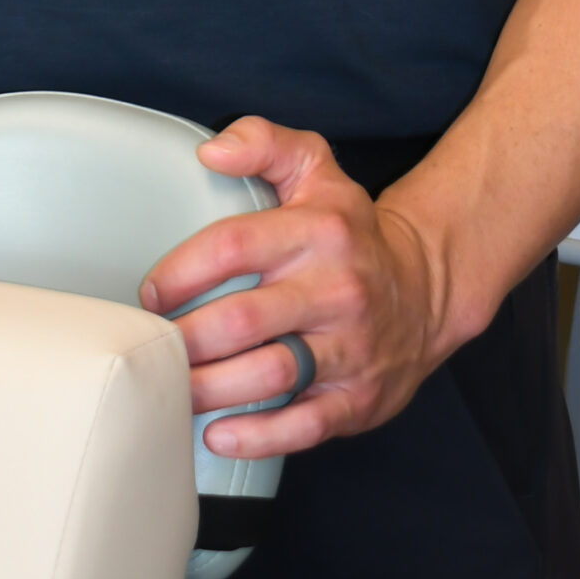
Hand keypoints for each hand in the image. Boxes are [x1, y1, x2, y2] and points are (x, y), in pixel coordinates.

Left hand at [137, 117, 450, 459]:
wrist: (428, 288)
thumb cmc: (351, 231)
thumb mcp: (316, 168)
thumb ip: (263, 142)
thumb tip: (210, 152)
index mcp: (317, 230)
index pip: (233, 245)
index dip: (182, 270)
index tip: (152, 290)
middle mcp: (336, 289)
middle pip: (242, 319)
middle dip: (186, 337)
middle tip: (152, 345)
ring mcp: (350, 348)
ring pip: (269, 374)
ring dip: (210, 388)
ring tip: (174, 387)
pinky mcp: (359, 398)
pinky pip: (305, 424)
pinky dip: (258, 435)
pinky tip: (220, 433)